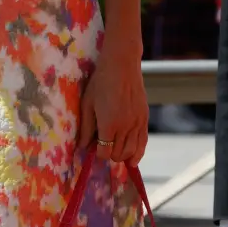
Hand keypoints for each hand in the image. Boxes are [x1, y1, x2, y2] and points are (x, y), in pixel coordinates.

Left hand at [78, 47, 148, 163]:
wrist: (122, 66)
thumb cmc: (100, 83)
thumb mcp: (87, 104)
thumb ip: (86, 128)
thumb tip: (82, 147)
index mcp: (109, 125)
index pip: (105, 152)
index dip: (98, 153)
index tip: (94, 148)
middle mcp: (125, 127)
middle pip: (118, 154)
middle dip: (109, 154)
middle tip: (102, 146)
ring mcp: (137, 124)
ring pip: (131, 151)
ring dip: (122, 155)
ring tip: (114, 151)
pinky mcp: (144, 119)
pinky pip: (143, 143)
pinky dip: (138, 153)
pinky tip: (133, 160)